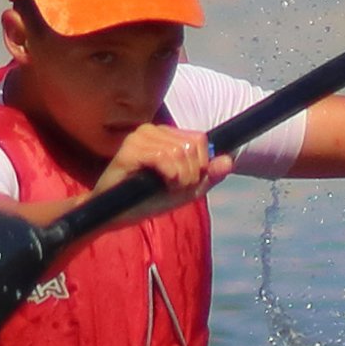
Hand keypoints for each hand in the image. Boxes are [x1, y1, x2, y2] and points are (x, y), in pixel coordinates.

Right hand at [95, 123, 230, 218]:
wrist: (115, 215)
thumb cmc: (146, 200)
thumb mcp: (185, 190)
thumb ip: (208, 176)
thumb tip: (229, 160)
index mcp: (165, 136)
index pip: (200, 139)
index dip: (201, 165)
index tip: (186, 182)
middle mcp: (152, 131)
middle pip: (193, 145)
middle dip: (192, 174)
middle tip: (175, 187)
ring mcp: (139, 137)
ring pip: (180, 151)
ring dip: (180, 178)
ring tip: (166, 187)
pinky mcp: (129, 149)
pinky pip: (164, 157)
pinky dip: (169, 176)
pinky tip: (160, 184)